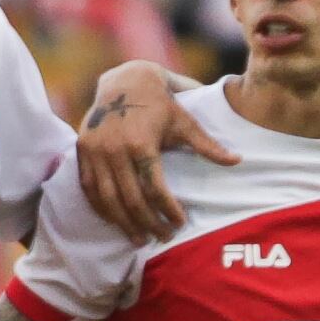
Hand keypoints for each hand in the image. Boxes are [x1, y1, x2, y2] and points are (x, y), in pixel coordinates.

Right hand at [76, 60, 236, 243]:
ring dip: (124, 223)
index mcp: (141, 143)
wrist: (123, 81)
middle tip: (163, 237)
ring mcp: (95, 153)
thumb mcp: (185, 122)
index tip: (180, 223)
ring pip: (108, 200)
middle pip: (131, 200)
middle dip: (149, 223)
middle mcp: (114, 150)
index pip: (155, 188)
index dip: (168, 209)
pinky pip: (90, 190)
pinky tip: (116, 221)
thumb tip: (237, 161)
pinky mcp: (82, 153)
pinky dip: (103, 209)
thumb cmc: (160, 103)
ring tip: (140, 239)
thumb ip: (207, 145)